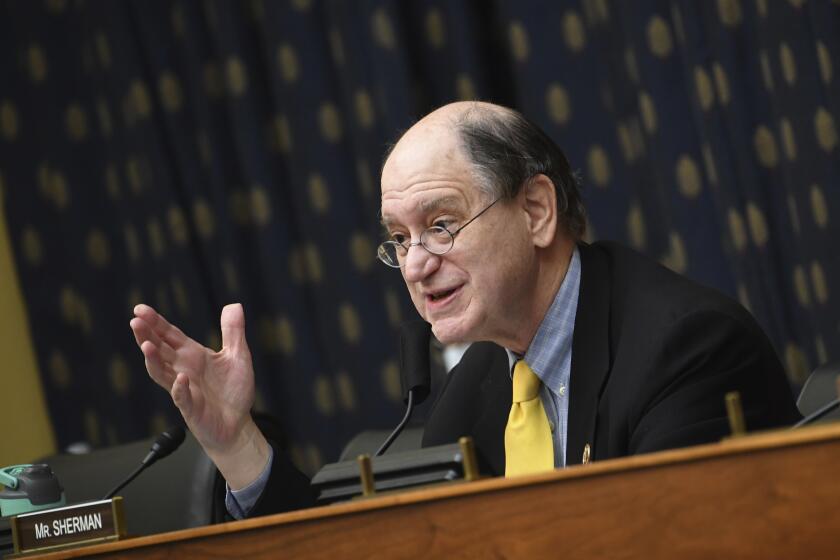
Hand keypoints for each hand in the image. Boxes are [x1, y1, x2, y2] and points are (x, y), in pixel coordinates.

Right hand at [130, 303, 269, 488]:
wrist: (238, 425)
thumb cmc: (234, 391)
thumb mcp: (238, 355)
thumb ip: (233, 331)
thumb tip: (234, 304)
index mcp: (192, 355)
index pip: (169, 335)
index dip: (155, 322)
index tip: (139, 308)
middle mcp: (183, 369)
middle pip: (159, 350)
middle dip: (146, 336)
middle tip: (135, 321)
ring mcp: (184, 389)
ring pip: (161, 373)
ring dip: (153, 360)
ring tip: (147, 345)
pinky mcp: (192, 408)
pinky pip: (182, 397)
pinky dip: (179, 388)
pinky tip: (180, 378)